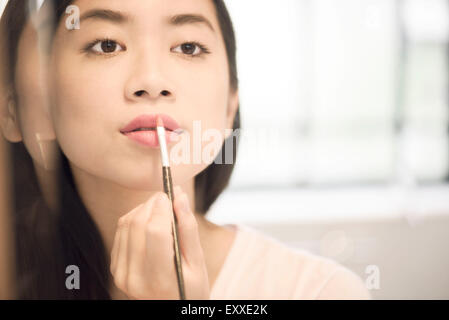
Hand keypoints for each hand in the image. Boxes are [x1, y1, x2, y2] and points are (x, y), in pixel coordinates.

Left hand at [110, 185, 209, 299]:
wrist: (170, 308)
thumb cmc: (190, 288)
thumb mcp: (198, 262)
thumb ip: (188, 228)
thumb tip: (180, 196)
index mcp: (160, 279)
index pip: (156, 232)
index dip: (163, 208)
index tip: (173, 195)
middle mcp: (135, 278)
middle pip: (139, 224)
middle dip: (153, 204)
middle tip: (168, 199)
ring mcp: (122, 274)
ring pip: (127, 224)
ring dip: (144, 209)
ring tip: (161, 211)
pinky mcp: (115, 269)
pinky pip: (121, 231)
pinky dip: (135, 219)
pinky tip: (149, 222)